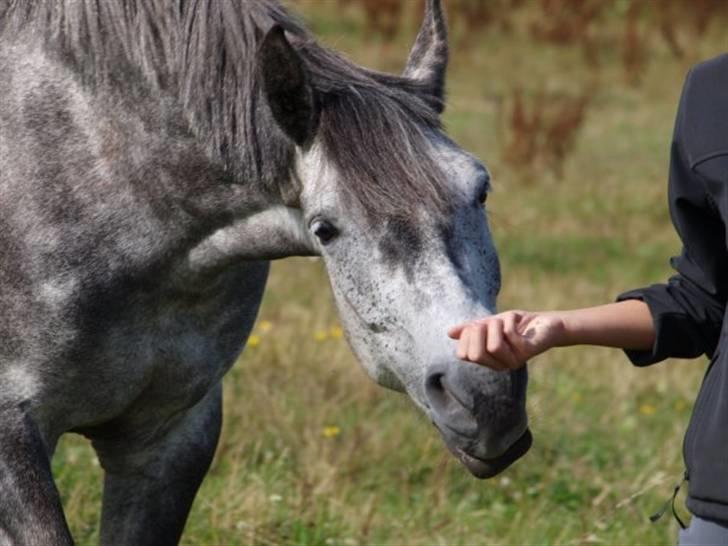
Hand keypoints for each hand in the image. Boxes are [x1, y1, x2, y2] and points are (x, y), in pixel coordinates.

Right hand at [447, 310, 565, 370]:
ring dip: (494, 325)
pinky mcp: (527, 352)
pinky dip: (509, 320)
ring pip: (493, 346)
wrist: (545, 323)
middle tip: (487, 322)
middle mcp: (499, 364)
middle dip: (477, 332)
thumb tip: (449, 333)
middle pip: (475, 355)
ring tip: (501, 320)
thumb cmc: (516, 324)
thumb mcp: (489, 324)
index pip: (464, 355)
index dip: (465, 336)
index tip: (476, 324)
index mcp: (488, 360)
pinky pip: (509, 335)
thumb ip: (471, 329)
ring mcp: (513, 360)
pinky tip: (516, 319)